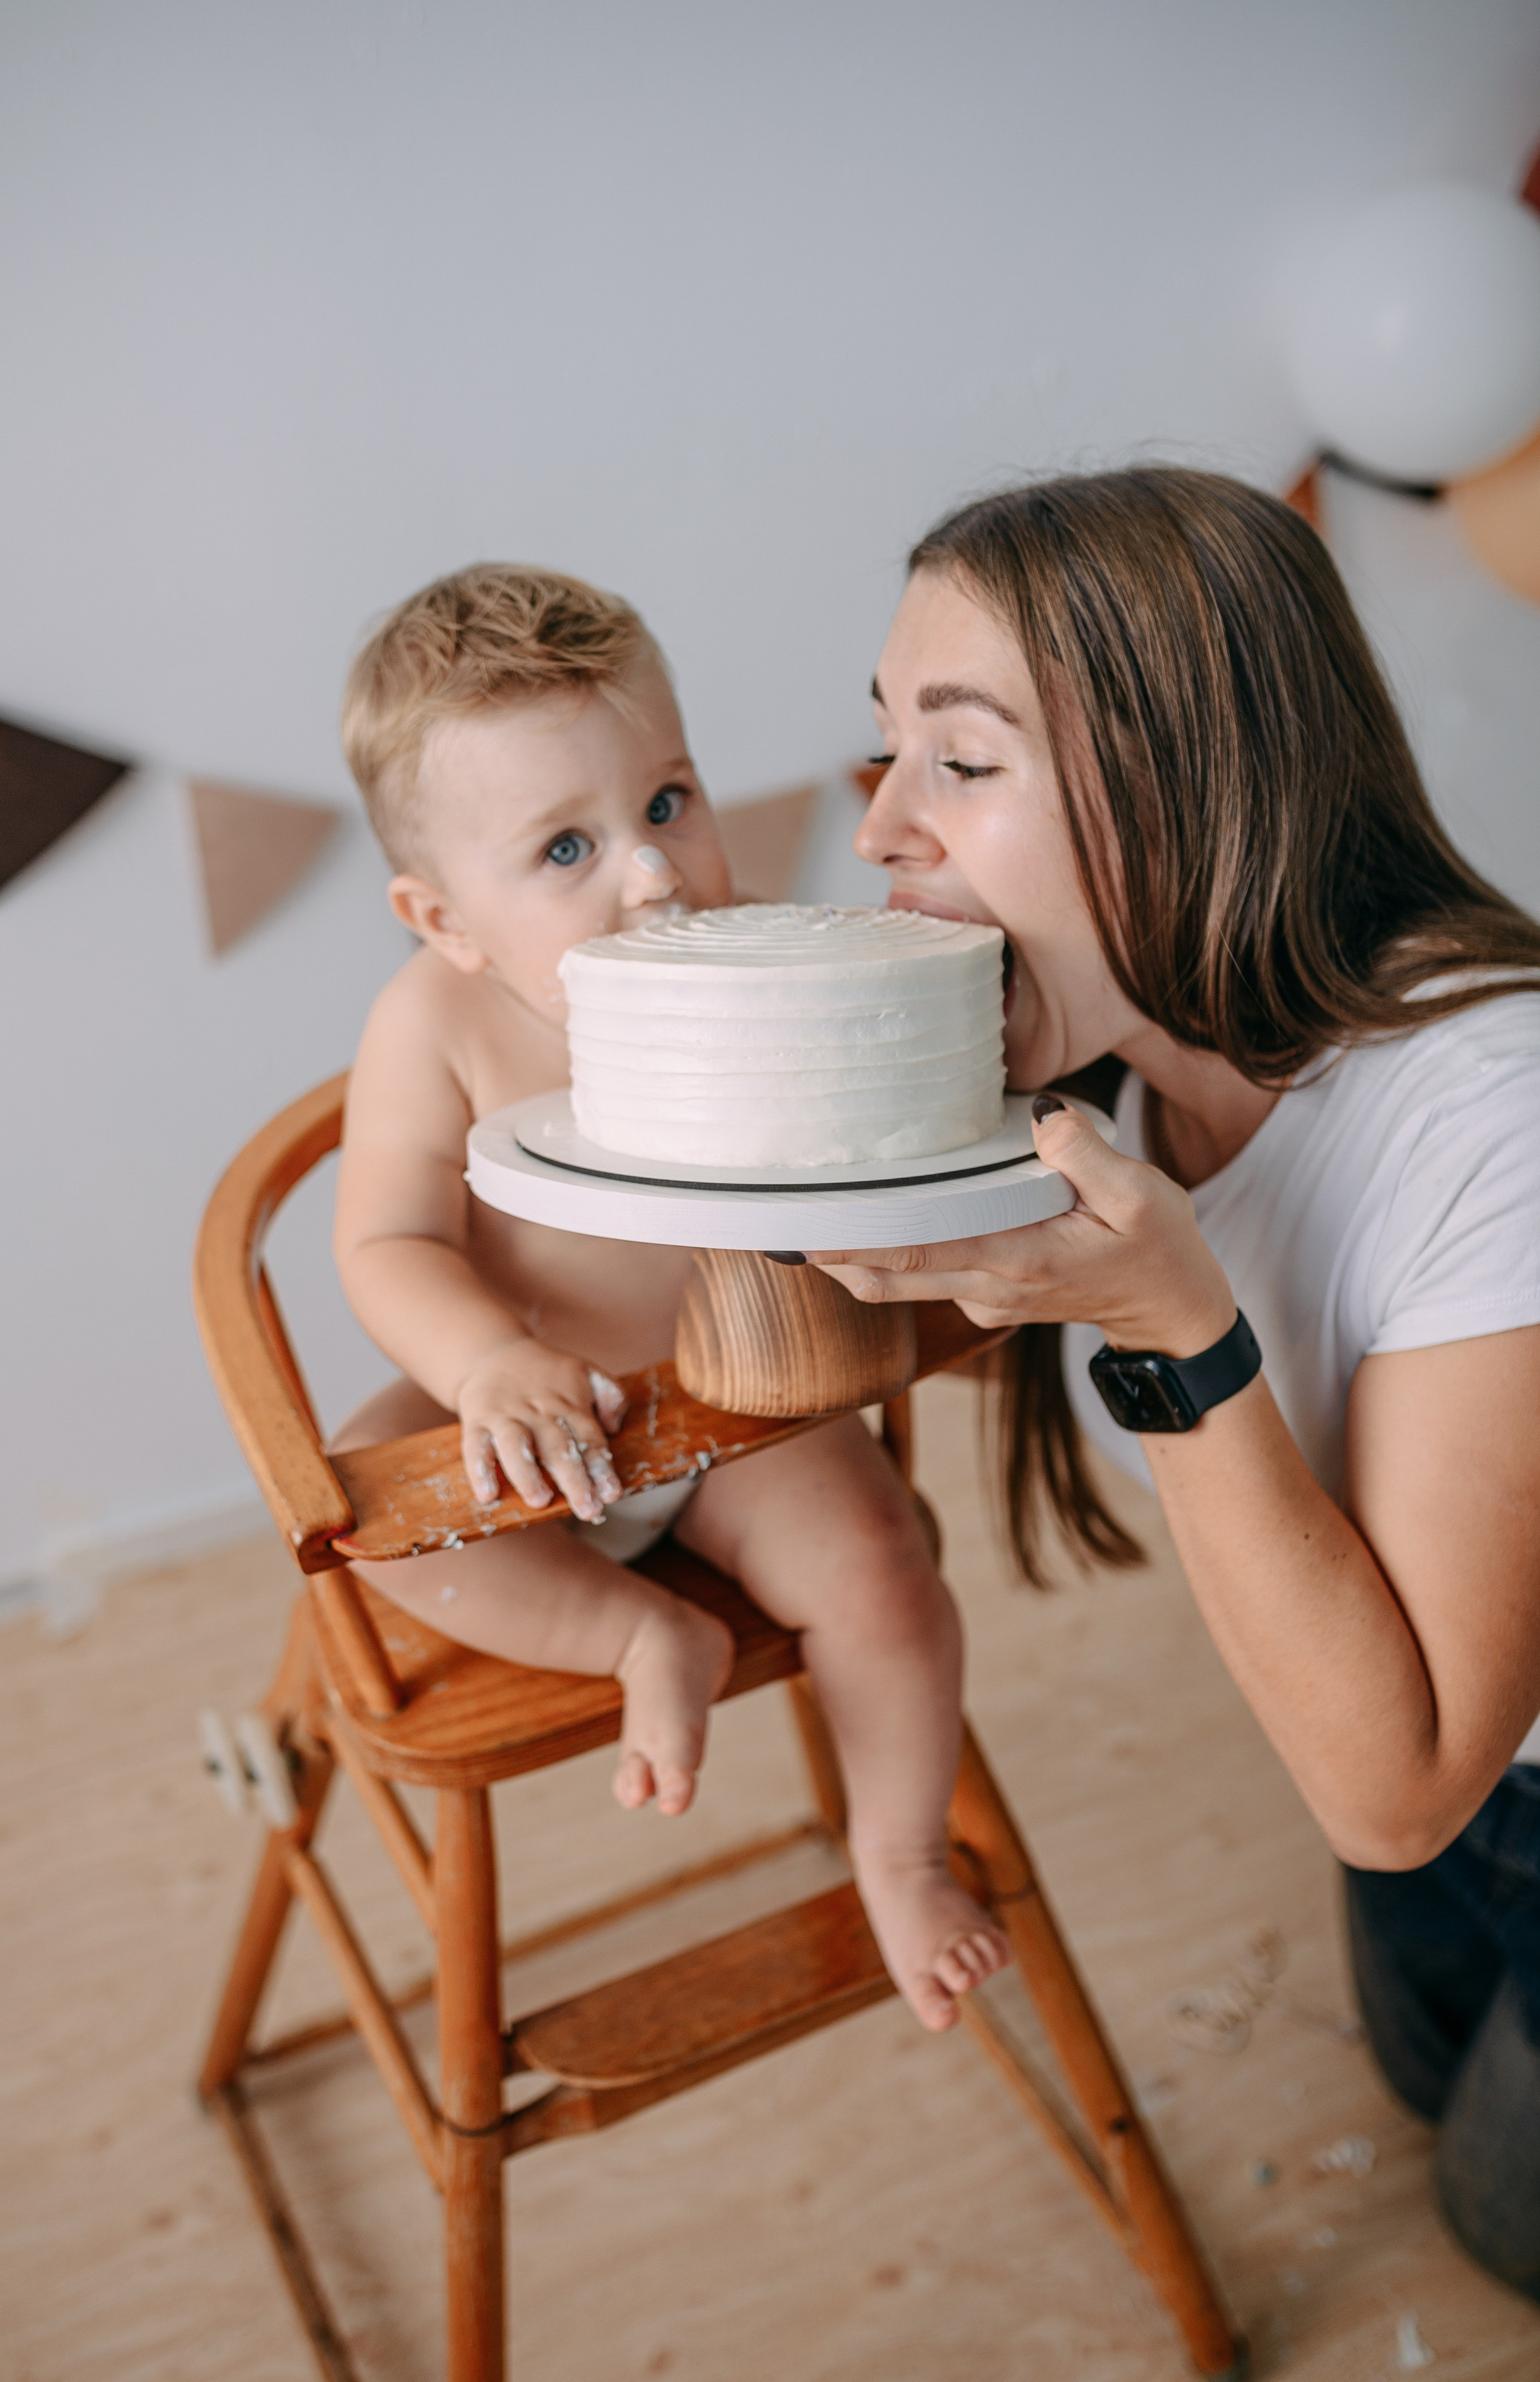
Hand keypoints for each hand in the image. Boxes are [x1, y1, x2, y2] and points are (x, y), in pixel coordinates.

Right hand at [455, 1340, 628, 1519]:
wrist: (493, 1351)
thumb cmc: (546, 1373)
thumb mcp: (586, 1372)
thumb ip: (611, 1396)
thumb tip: (615, 1427)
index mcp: (569, 1405)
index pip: (589, 1439)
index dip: (601, 1469)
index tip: (612, 1495)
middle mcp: (539, 1412)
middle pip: (558, 1448)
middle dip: (574, 1481)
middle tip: (587, 1510)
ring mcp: (506, 1417)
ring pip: (516, 1446)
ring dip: (528, 1475)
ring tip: (540, 1501)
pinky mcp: (477, 1421)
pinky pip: (475, 1447)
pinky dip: (480, 1470)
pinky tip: (487, 1494)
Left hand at [809, 1100, 1235, 1356]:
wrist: (1172, 1313)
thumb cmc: (1159, 1251)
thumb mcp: (1141, 1196)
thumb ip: (1084, 1154)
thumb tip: (1039, 1116)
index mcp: (1018, 1258)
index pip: (917, 1252)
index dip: (854, 1241)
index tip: (801, 1227)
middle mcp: (987, 1285)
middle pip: (885, 1276)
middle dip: (828, 1252)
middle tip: (772, 1219)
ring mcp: (982, 1294)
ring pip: (898, 1280)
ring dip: (852, 1253)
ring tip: (804, 1213)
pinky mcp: (985, 1291)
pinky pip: (922, 1275)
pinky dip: (889, 1253)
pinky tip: (868, 1219)